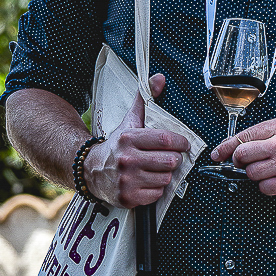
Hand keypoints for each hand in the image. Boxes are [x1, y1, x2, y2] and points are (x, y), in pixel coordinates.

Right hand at [84, 74, 189, 207]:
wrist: (90, 170)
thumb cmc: (117, 145)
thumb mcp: (129, 121)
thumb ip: (145, 99)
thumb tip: (159, 78)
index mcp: (129, 138)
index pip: (166, 140)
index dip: (181, 142)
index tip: (185, 144)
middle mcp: (127, 159)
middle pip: (170, 161)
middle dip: (174, 159)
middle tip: (169, 157)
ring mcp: (127, 180)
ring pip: (165, 179)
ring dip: (165, 175)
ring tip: (156, 169)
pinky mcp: (127, 198)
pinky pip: (157, 194)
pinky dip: (156, 190)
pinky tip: (147, 181)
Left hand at [210, 117, 275, 197]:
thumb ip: (265, 134)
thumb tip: (234, 146)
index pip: (243, 136)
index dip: (225, 147)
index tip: (217, 154)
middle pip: (242, 155)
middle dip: (239, 162)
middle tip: (245, 164)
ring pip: (251, 173)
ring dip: (255, 175)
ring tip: (269, 171)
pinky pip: (264, 188)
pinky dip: (266, 187)